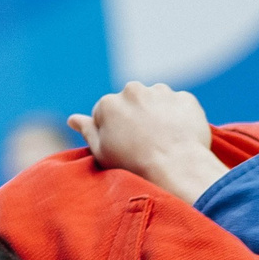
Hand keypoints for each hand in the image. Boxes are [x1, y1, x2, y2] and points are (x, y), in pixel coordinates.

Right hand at [68, 81, 227, 204]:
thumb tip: (73, 119)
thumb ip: (87, 131)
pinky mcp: (186, 99)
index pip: (107, 112)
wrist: (176, 169)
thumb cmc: (134, 165)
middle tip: (144, 143)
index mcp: (109, 103)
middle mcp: (134, 90)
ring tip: (163, 141)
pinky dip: (180, 117)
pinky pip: (180, 106)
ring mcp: (162, 92)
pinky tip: (179, 137)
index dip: (114, 130)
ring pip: (157, 100)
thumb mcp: (102, 152)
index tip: (123, 146)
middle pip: (132, 102)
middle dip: (136, 117)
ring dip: (158, 114)